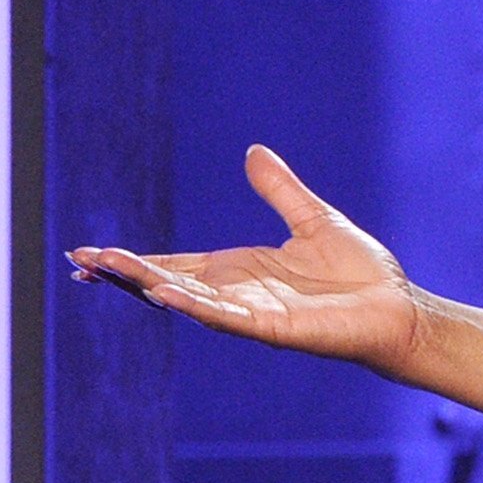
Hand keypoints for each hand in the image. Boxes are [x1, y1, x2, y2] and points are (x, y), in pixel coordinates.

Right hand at [68, 145, 425, 371]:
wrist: (400, 308)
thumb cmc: (361, 274)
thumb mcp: (314, 221)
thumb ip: (281, 191)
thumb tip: (254, 153)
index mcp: (241, 270)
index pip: (174, 263)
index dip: (134, 259)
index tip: (89, 252)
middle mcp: (240, 293)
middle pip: (170, 281)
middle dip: (127, 272)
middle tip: (82, 260)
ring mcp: (255, 313)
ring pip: (190, 299)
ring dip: (151, 284)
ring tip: (110, 269)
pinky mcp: (277, 329)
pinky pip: (229, 317)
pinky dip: (196, 306)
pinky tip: (166, 293)